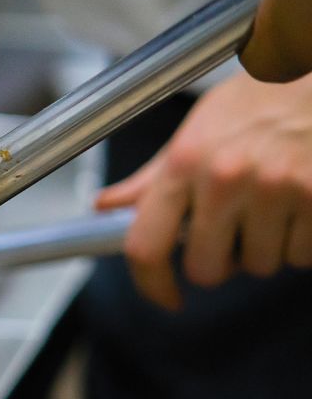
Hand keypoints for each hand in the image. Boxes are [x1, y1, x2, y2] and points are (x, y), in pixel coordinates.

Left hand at [96, 70, 311, 309]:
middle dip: (220, 261)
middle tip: (233, 230)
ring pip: (261, 265)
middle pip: (207, 269)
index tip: (166, 297)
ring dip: (267, 248)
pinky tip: (301, 205)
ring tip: (274, 205)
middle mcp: (224, 178)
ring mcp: (275, 189)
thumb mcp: (197, 129)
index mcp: (184, 162)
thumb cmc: (259, 101)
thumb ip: (153, 178)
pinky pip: (302, 256)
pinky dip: (302, 242)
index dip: (151, 285)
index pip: (145, 245)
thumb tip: (106, 206)